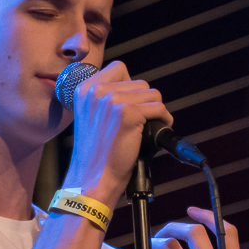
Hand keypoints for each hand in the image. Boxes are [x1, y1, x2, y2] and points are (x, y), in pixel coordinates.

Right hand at [63, 61, 173, 206]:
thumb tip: (136, 88)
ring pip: (152, 94)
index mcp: (84, 89)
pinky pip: (158, 108)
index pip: (119, 69)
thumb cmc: (96, 154)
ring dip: (155, 111)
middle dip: (145, 102)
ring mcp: (111, 101)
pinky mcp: (128, 114)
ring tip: (147, 128)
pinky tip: (155, 133)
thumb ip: (106, 98)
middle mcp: (96, 91)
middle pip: (139, 82)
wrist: (93, 179)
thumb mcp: (92, 116)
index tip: (131, 106)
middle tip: (141, 122)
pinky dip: (164, 120)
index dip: (130, 87)